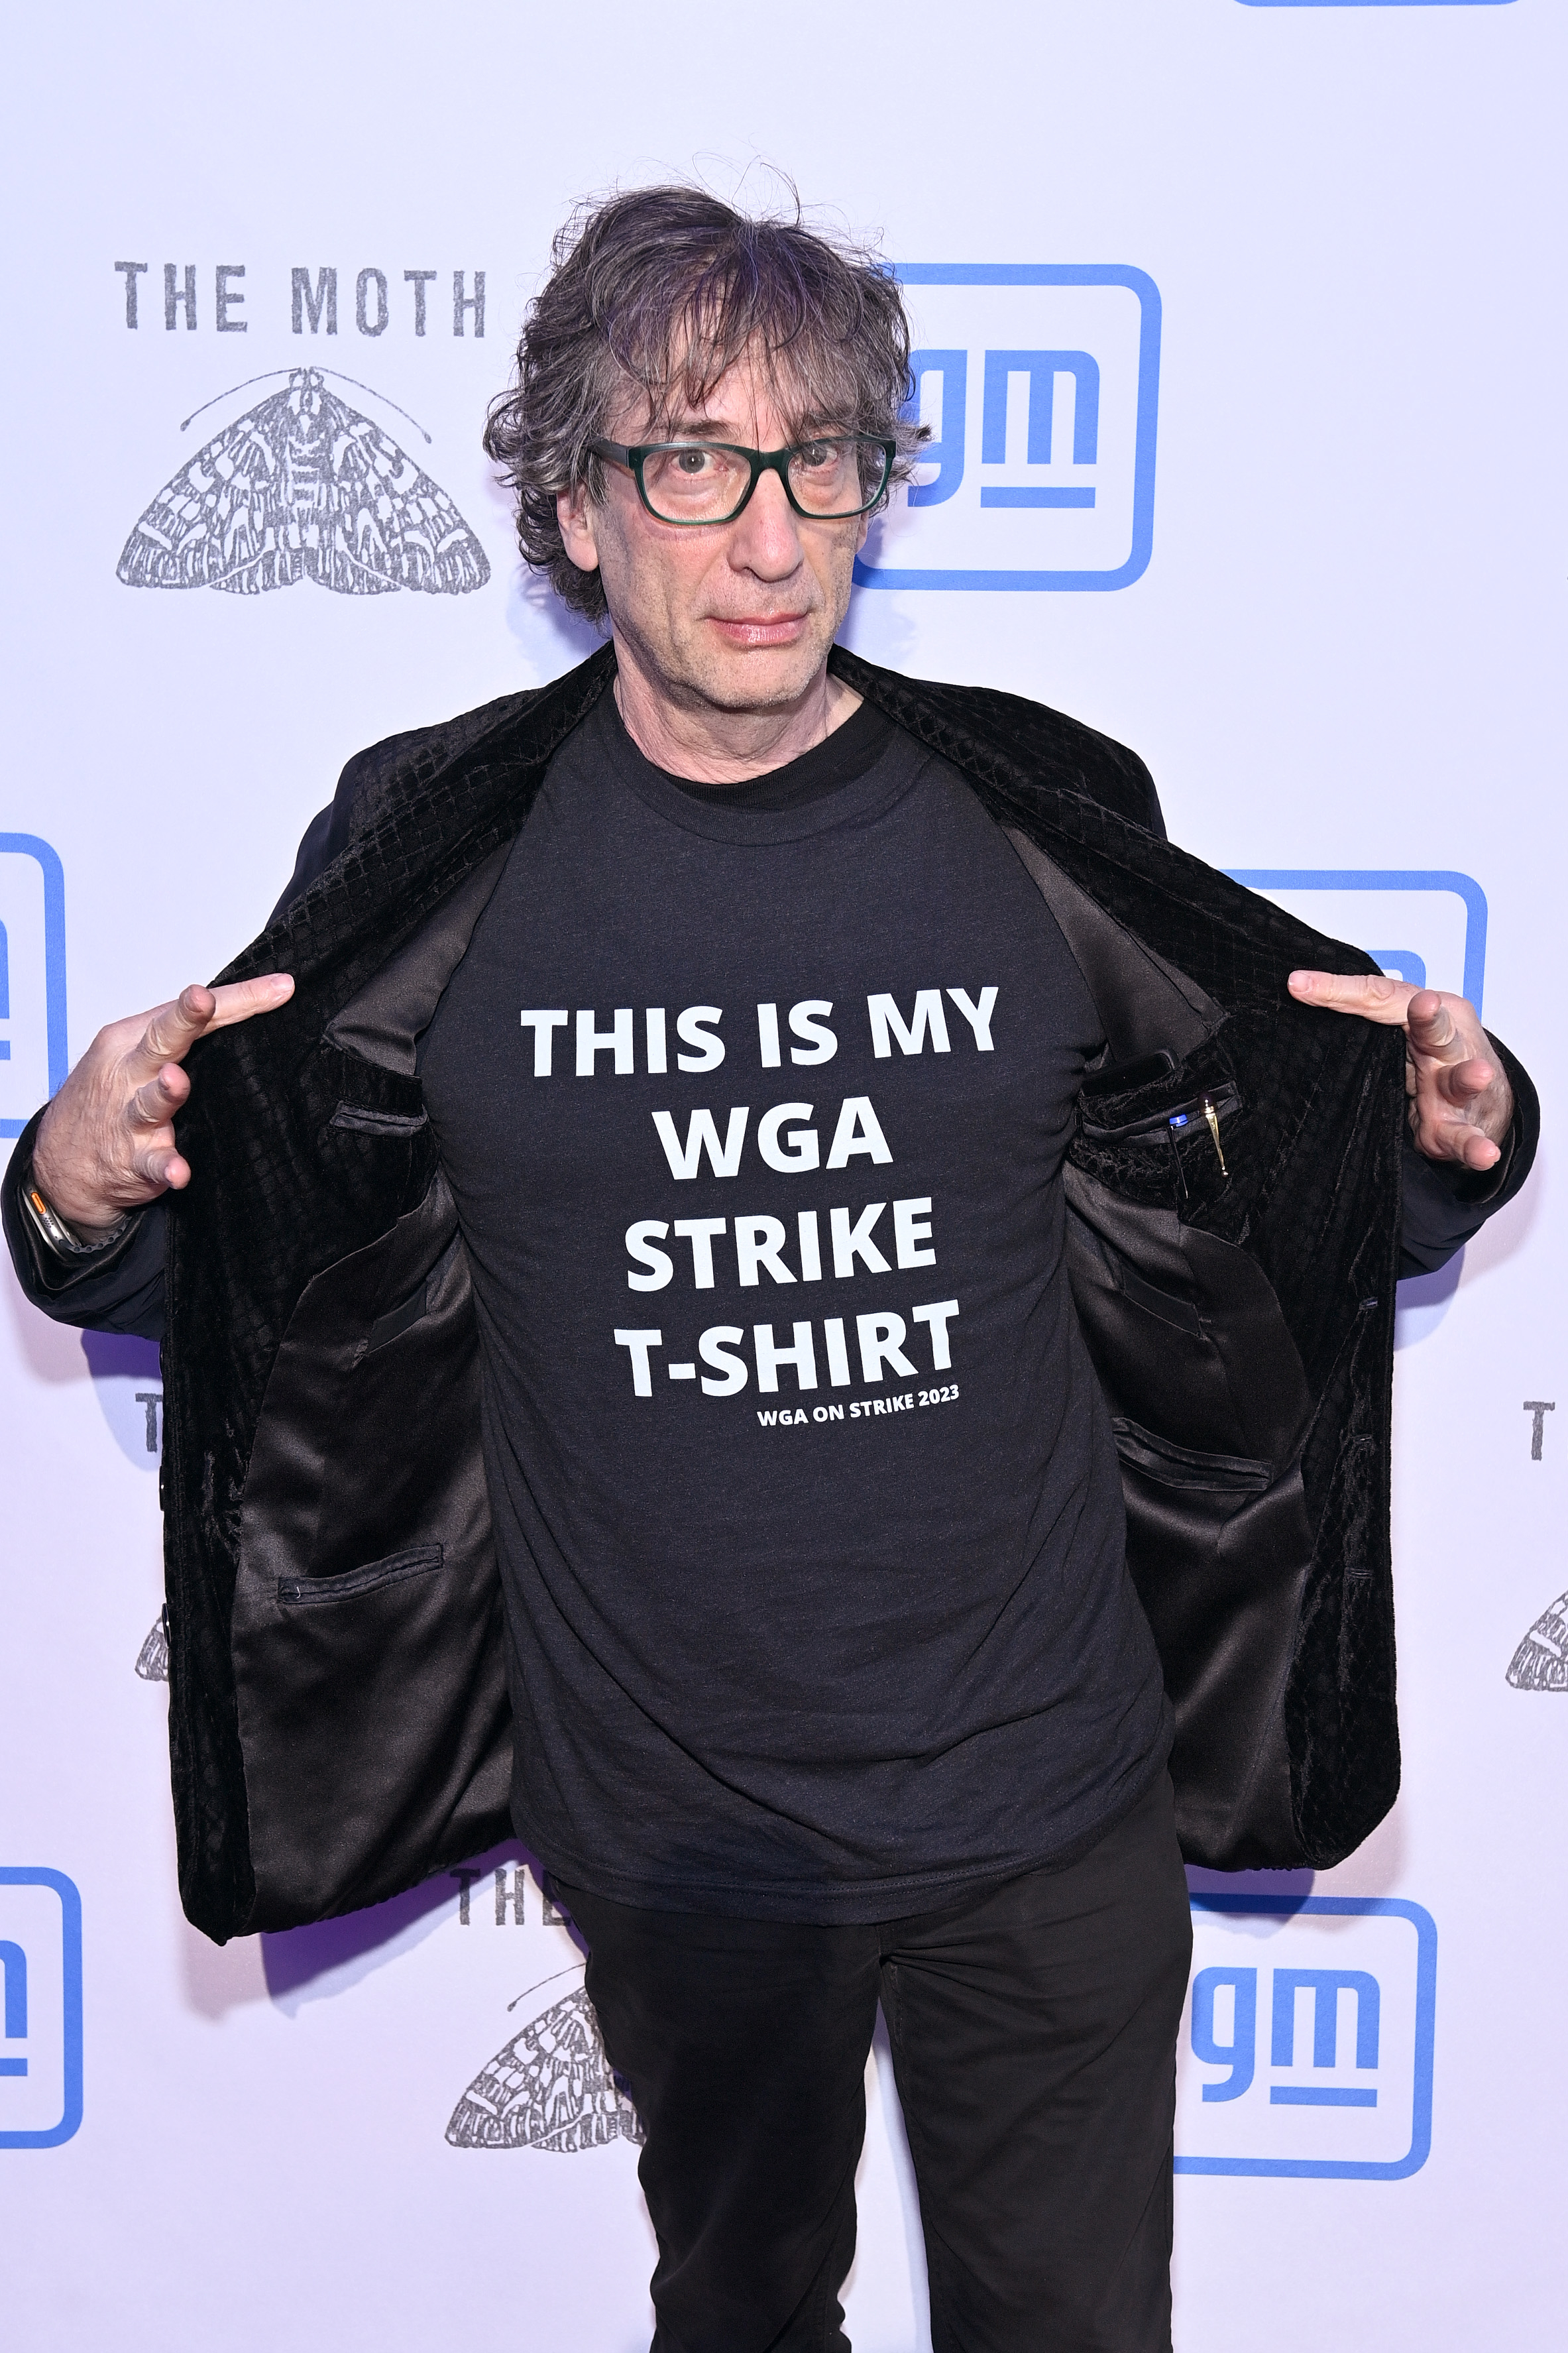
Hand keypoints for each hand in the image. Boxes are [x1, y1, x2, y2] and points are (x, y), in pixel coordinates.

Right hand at [31, 976, 294, 1231]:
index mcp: (134, 1040)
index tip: (279, 988)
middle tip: (202, 1000)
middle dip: (183, 1019)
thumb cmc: (112, 1096)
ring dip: (165, 1092)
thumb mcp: (138, 1055)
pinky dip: (165, 1166)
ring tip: (176, 1081)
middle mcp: (130, 1073)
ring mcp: (129, 1118)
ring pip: (150, 1102)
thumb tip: (256, 1007)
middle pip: (161, 1041)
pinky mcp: (132, 1161)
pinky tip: (178, 1171)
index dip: (237, 999)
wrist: (62, 1161)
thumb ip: (190, 1036)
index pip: (189, 1014)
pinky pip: (151, 1163)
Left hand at [1287, 971, 1512, 1172]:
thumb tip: (1295, 989)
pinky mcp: (1462, 1127)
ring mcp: (1456, 1086)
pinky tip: (1485, 1153)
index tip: (1298, 985)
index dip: (1339, 991)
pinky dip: (1477, 1146)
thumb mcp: (1392, 1034)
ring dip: (1468, 1077)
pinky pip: (1469, 1137)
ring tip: (1477, 1074)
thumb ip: (1358, 1017)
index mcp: (1422, 1015)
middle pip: (1435, 1029)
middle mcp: (1444, 1045)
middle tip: (1425, 1005)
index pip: (1379, 999)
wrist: (1478, 1102)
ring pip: (1461, 1079)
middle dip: (1429, 1018)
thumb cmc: (1426, 1057)